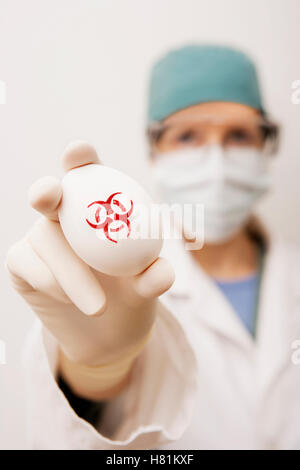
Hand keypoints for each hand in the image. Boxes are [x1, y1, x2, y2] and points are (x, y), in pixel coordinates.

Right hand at [5, 142, 174, 398]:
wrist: (104, 331)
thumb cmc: (130, 294)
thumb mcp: (146, 286)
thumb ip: (153, 277)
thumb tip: (162, 272)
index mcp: (97, 205)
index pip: (87, 172)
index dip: (79, 156)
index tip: (78, 151)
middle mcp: (64, 215)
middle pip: (49, 193)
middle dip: (45, 190)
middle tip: (50, 196)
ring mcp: (39, 237)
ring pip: (45, 240)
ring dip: (71, 273)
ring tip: (99, 308)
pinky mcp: (20, 262)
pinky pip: (29, 265)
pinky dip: (51, 284)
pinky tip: (68, 301)